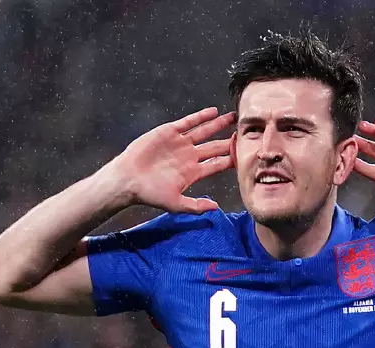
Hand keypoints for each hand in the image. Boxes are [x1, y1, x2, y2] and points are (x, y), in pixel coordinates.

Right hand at [108, 107, 234, 214]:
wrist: (128, 179)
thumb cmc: (150, 194)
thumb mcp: (176, 204)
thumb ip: (196, 206)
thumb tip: (216, 208)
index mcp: (193, 172)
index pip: (217, 164)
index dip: (232, 158)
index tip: (246, 153)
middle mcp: (189, 156)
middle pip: (215, 146)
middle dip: (230, 140)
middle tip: (246, 132)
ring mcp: (180, 143)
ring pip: (204, 132)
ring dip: (218, 125)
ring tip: (233, 117)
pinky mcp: (169, 132)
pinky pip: (188, 122)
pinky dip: (200, 117)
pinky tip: (213, 112)